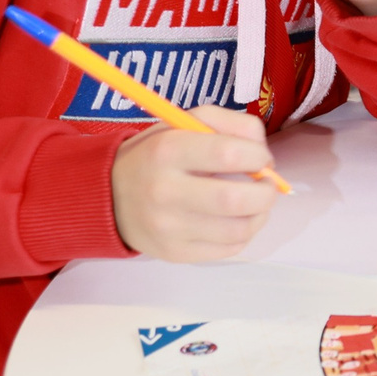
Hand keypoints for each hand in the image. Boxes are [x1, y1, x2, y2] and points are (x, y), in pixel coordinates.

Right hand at [110, 106, 279, 261]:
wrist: (108, 196)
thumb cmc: (158, 155)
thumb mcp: (186, 123)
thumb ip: (231, 124)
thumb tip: (263, 154)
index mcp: (168, 151)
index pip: (229, 154)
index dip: (258, 156)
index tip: (261, 158)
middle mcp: (164, 191)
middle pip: (236, 199)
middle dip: (267, 192)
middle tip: (267, 186)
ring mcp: (168, 227)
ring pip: (238, 229)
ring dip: (260, 215)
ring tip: (255, 203)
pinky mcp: (174, 252)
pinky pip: (229, 249)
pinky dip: (244, 233)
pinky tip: (236, 220)